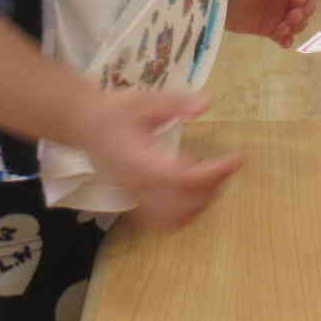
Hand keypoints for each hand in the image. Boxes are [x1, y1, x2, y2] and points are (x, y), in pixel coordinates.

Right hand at [72, 88, 242, 227]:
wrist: (84, 123)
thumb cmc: (115, 111)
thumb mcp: (145, 100)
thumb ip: (175, 103)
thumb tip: (205, 104)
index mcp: (142, 162)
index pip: (184, 178)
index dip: (214, 173)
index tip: (236, 158)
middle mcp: (139, 186)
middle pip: (184, 204)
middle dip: (213, 188)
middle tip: (227, 165)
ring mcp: (136, 196)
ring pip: (174, 218)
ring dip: (200, 204)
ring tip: (214, 179)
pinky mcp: (135, 198)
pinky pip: (162, 220)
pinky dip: (184, 214)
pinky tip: (195, 193)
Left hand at [227, 0, 314, 47]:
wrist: (217, 0)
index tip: (298, 0)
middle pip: (308, 4)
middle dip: (303, 12)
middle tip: (291, 18)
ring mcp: (279, 13)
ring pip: (299, 22)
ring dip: (295, 26)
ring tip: (280, 29)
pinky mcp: (270, 29)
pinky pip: (285, 36)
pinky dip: (287, 40)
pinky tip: (284, 42)